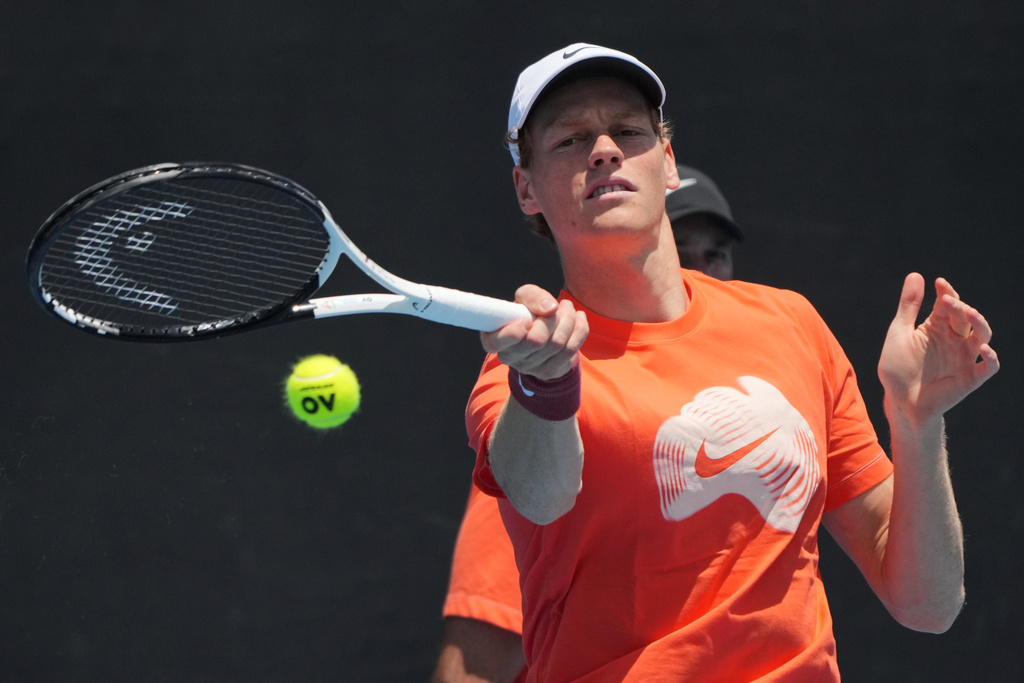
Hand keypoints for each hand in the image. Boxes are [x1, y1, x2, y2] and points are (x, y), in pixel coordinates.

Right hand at [480, 284, 588, 379]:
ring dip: (568, 320)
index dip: (514, 332)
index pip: (497, 342)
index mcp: (494, 339)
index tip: (528, 319)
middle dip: (552, 318)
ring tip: (568, 307)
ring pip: (557, 343)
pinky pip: (571, 350)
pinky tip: (579, 318)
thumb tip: (550, 308)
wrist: (543, 332)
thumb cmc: (527, 312)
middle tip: (558, 305)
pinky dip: (580, 330)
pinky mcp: (549, 372)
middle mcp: (508, 357)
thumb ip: (532, 296)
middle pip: (536, 340)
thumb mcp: (524, 298)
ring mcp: (529, 368)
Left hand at [878, 273, 998, 420]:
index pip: (948, 304)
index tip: (939, 283)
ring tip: (970, 314)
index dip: (946, 292)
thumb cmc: (898, 368)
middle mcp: (955, 339)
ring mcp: (964, 357)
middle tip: (947, 301)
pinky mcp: (970, 378)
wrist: (900, 401)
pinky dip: (990, 358)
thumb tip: (916, 274)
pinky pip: (988, 367)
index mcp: (937, 326)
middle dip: (959, 306)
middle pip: (966, 317)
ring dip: (980, 323)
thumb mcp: (900, 333)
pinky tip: (984, 348)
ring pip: (983, 335)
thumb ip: (908, 306)